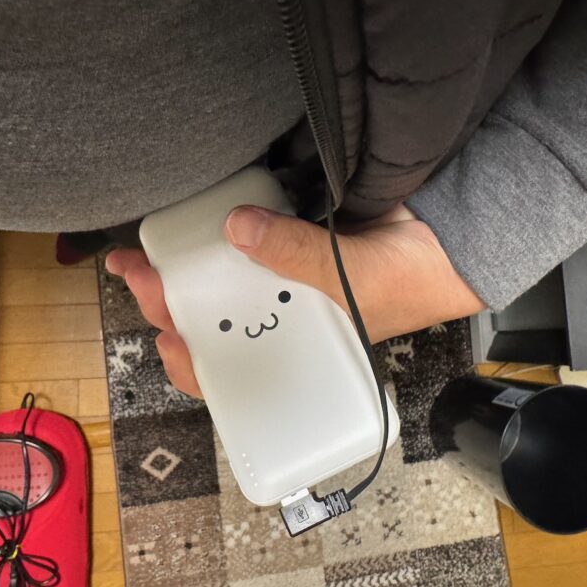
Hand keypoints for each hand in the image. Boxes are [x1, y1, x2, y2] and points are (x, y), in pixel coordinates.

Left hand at [105, 204, 484, 398]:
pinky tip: (200, 219)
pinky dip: (227, 231)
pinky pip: (251, 238)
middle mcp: (282, 318)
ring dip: (189, 267)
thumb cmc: (412, 282)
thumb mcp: (352, 283)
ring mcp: (284, 278)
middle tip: (137, 272)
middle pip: (214, 317)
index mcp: (295, 350)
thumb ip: (297, 256)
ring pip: (225, 279)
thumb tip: (237, 228)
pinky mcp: (291, 239)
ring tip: (150, 250)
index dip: (192, 360)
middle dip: (171, 300)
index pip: (233, 368)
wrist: (449, 236)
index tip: (164, 336)